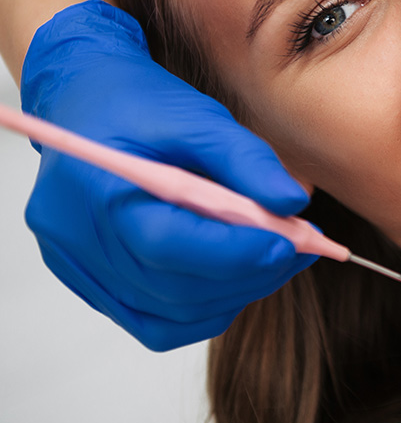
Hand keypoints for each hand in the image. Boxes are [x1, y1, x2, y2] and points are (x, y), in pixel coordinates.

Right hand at [20, 0, 314, 349]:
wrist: (83, 100)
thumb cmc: (135, 104)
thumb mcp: (197, 116)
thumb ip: (246, 160)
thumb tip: (293, 204)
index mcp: (96, 190)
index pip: (169, 243)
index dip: (237, 251)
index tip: (292, 242)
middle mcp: (78, 241)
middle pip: (175, 286)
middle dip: (249, 273)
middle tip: (301, 248)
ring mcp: (81, 269)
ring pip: (170, 315)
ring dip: (235, 293)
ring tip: (276, 256)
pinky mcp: (92, 284)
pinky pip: (154, 322)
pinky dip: (203, 308)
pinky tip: (236, 277)